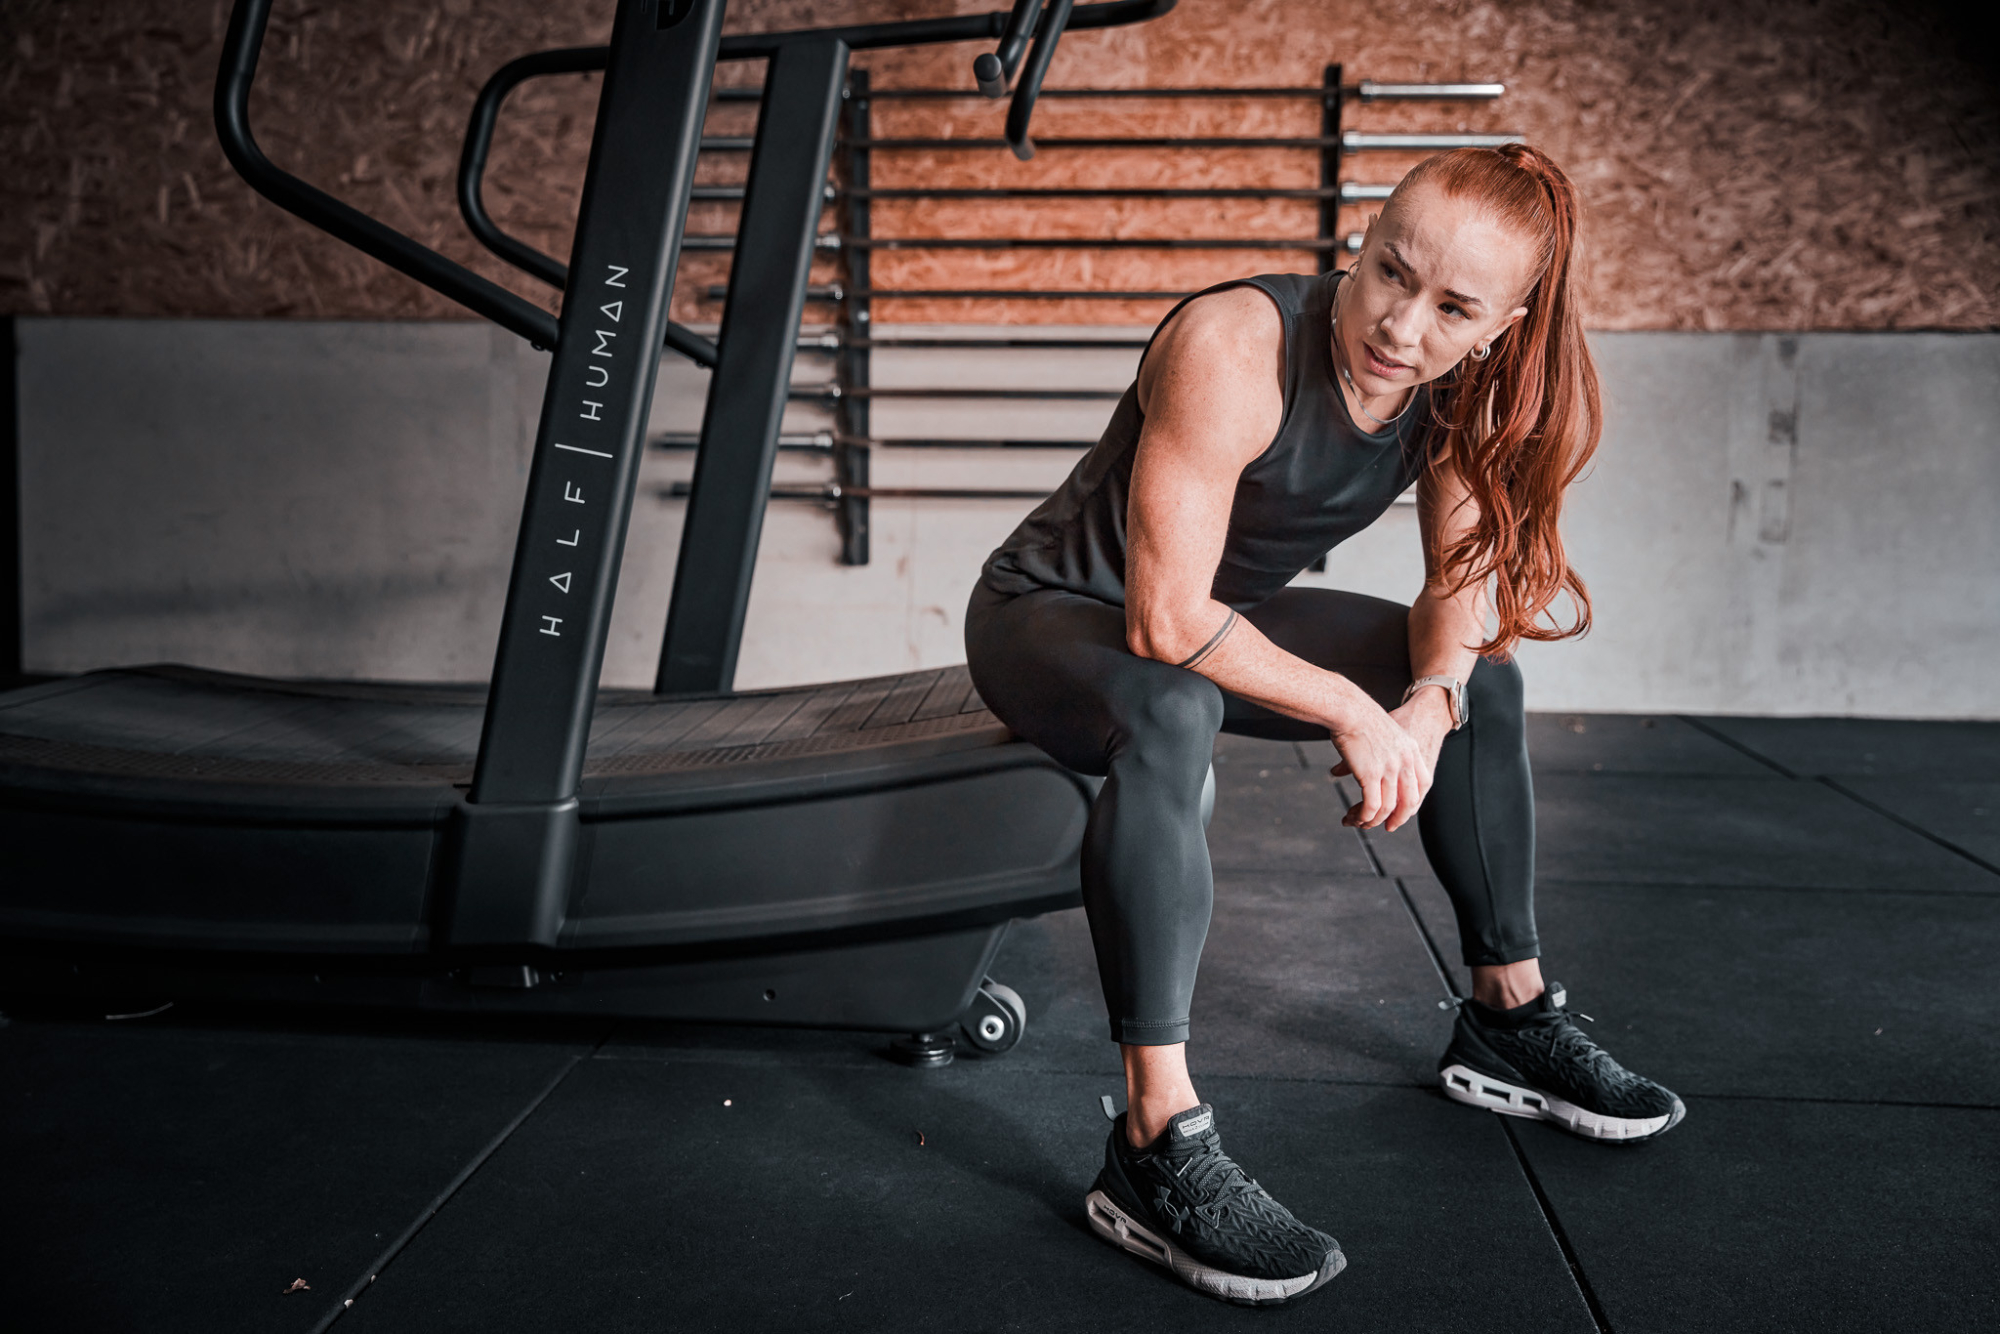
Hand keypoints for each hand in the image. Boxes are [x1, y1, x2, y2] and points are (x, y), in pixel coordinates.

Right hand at [1328, 688, 1452, 830]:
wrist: (1348, 707)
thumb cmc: (1359, 716)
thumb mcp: (1385, 732)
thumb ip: (1388, 750)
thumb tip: (1376, 765)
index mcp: (1411, 751)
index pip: (1422, 785)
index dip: (1413, 802)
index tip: (1401, 811)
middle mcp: (1404, 762)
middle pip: (1409, 801)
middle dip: (1398, 818)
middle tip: (1386, 827)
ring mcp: (1389, 769)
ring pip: (1387, 808)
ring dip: (1372, 820)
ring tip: (1358, 822)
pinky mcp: (1371, 774)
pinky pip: (1371, 805)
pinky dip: (1363, 816)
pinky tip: (1353, 818)